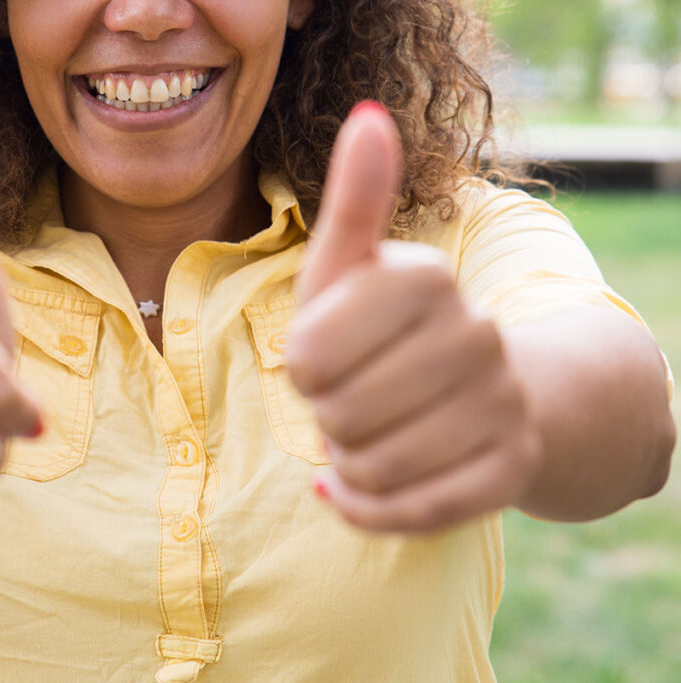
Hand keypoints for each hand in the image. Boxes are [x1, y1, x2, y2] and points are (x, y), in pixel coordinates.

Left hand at [287, 102, 541, 533]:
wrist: (493, 390)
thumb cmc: (390, 330)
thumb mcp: (354, 269)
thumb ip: (355, 200)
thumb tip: (368, 114)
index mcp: (424, 278)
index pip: (306, 354)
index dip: (303, 366)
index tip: (329, 356)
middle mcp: (475, 335)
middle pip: (338, 414)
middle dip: (328, 415)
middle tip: (355, 398)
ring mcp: (501, 404)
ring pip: (370, 467)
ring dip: (350, 459)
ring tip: (373, 432)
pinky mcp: (510, 469)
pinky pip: (410, 512)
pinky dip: (371, 508)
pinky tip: (366, 485)